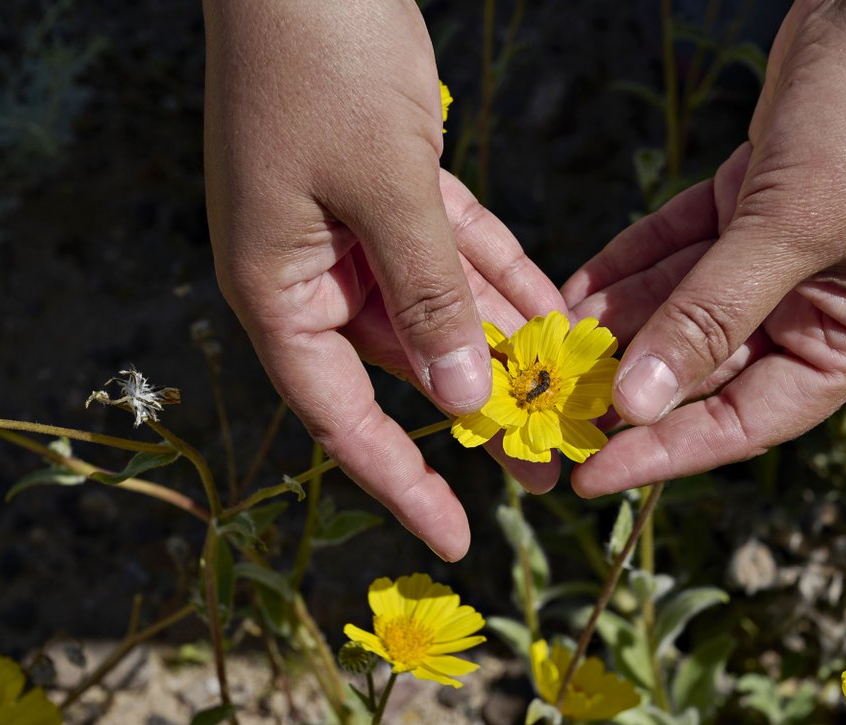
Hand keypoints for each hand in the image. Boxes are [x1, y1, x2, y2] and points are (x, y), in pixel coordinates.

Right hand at [203, 0, 564, 558]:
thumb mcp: (385, 190)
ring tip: (568, 404)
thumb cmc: (322, 63)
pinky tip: (554, 317)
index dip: (399, 481)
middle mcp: (309, 272)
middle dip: (475, 417)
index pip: (340, 415)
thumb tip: (458, 399)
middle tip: (548, 469)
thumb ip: (426, 296)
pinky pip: (453, 252)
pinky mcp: (390, 187)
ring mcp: (348, 229)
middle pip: (399, 368)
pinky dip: (499, 281)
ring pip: (436, 313)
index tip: (455, 540)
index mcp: (276, 289)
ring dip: (499, 353)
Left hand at [562, 0, 845, 496]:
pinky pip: (672, 252)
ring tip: (545, 345)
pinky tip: (572, 291)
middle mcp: (809, 306)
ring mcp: (773, 256)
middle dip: (627, 382)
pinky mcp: (743, 205)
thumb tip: (642, 402)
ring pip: (678, 308)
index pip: (747, 421)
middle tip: (551, 403)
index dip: (667, 453)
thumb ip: (711, 317)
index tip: (593, 477)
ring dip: (615, 325)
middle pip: (703, 369)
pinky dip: (626, 268)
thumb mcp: (785, 231)